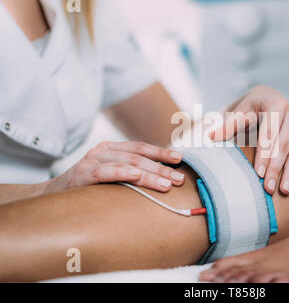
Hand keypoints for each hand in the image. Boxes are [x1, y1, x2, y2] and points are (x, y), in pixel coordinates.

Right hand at [44, 141, 184, 193]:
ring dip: (149, 174)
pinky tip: (136, 176)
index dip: (161, 153)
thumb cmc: (88, 188)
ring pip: (127, 164)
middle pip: (138, 157)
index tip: (180, 159)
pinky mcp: (82, 175)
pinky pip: (105, 172)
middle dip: (161, 168)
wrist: (52, 197)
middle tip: (179, 179)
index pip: (141, 148)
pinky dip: (122, 173)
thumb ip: (130, 172)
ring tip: (166, 184)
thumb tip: (164, 178)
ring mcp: (92, 161)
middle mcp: (102, 150)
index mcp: (112, 148)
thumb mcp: (110, 175)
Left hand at [210, 86, 288, 194]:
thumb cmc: (251, 109)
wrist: (269, 98)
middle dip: (276, 168)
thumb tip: (211, 136)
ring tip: (284, 190)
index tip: (257, 173)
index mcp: (275, 105)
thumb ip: (228, 125)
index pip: (268, 134)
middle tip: (268, 188)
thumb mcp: (239, 112)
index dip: (264, 155)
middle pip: (284, 144)